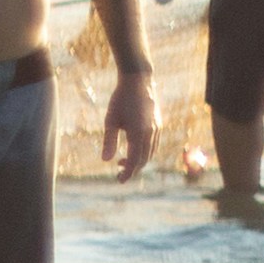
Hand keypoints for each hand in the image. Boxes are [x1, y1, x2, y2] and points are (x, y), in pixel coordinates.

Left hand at [101, 68, 155, 182]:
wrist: (139, 82)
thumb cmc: (121, 100)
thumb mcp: (110, 120)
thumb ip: (109, 141)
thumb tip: (105, 161)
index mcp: (138, 133)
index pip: (135, 160)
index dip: (128, 173)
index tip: (119, 180)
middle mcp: (151, 133)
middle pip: (145, 159)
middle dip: (133, 168)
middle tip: (118, 172)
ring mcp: (157, 129)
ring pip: (151, 152)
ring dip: (139, 160)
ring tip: (123, 161)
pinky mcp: (158, 125)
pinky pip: (153, 144)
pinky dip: (145, 152)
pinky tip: (133, 148)